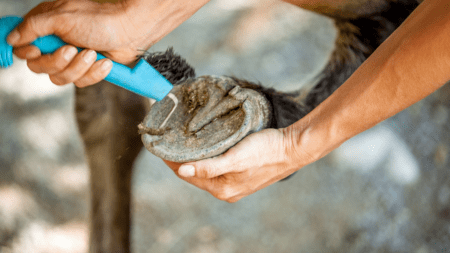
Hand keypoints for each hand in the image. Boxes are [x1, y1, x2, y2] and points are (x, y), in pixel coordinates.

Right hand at [7, 0, 208, 86]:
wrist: (131, 31)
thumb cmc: (100, 19)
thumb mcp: (62, 17)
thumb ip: (33, 28)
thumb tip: (11, 39)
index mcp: (46, 27)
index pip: (22, 47)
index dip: (29, 53)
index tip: (39, 50)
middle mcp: (56, 43)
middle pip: (39, 67)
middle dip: (58, 62)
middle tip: (72, 49)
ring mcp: (73, 59)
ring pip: (60, 79)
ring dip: (79, 68)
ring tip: (93, 53)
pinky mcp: (88, 70)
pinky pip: (81, 83)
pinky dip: (94, 74)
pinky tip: (104, 62)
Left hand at [164, 128, 313, 202]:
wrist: (293, 148)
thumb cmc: (266, 151)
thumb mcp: (235, 158)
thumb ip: (209, 167)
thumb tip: (182, 171)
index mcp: (222, 188)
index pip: (186, 175)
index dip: (170, 160)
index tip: (159, 144)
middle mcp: (226, 189)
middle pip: (194, 174)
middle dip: (180, 159)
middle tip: (168, 140)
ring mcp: (234, 183)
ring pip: (204, 170)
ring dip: (193, 158)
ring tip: (181, 141)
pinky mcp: (240, 174)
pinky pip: (215, 167)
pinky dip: (206, 158)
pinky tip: (203, 147)